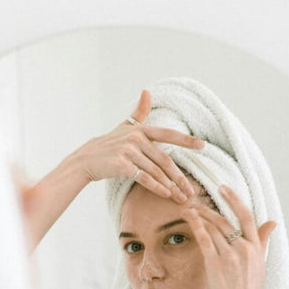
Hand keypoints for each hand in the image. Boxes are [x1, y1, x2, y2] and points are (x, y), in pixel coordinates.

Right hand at [77, 90, 204, 201]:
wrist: (86, 159)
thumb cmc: (107, 144)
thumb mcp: (124, 127)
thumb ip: (139, 113)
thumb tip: (147, 91)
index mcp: (140, 130)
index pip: (168, 135)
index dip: (186, 140)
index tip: (203, 146)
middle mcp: (136, 138)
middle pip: (164, 160)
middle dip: (179, 177)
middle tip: (190, 190)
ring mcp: (129, 151)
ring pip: (156, 171)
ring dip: (170, 186)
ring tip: (181, 197)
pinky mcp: (122, 165)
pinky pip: (144, 178)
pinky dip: (156, 187)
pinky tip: (166, 194)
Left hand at [181, 185, 275, 288]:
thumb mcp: (260, 264)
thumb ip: (262, 242)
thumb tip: (272, 222)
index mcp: (256, 248)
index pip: (247, 217)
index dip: (235, 200)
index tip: (224, 189)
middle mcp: (244, 249)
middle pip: (225, 220)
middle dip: (209, 207)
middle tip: (196, 198)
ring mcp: (229, 256)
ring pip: (213, 228)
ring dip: (199, 215)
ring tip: (188, 208)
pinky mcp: (215, 264)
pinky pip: (204, 239)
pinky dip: (196, 226)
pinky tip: (188, 218)